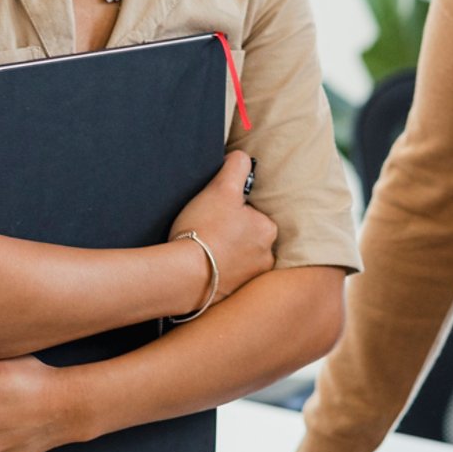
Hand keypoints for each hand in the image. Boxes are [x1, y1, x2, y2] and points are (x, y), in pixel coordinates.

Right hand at [169, 151, 275, 305]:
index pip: (253, 212)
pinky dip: (217, 269)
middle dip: (231, 231)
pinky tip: (202, 264)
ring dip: (225, 251)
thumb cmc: (204, 229)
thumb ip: (237, 167)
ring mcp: (251, 278)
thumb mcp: (222, 188)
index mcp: (269, 231)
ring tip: (202, 248)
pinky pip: (228, 275)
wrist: (183, 275)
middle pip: (247, 235)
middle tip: (207, 229)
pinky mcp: (234, 293)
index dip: (233, 209)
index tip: (216, 212)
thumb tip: (242, 158)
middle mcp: (266, 257)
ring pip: (238, 256)